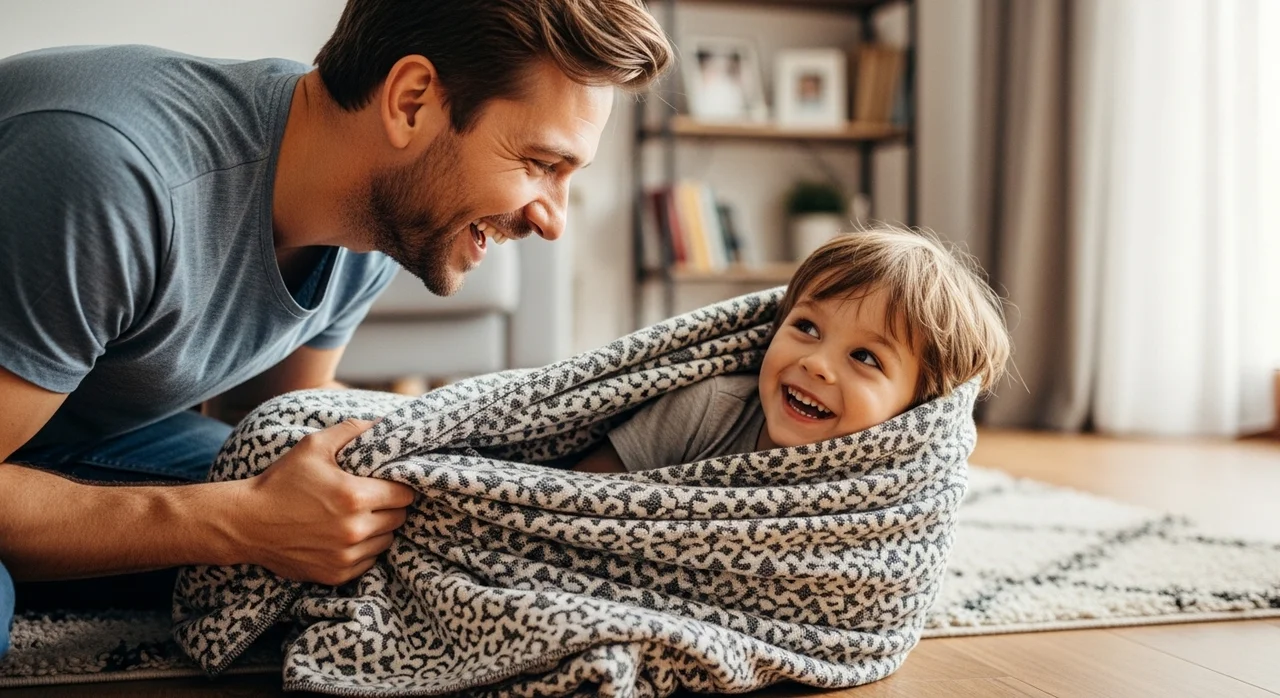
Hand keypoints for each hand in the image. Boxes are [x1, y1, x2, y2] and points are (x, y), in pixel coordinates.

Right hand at [231, 418, 415, 584]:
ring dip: (379, 529)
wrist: (246, 523)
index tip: (388, 482)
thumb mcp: (314, 446)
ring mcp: (346, 556)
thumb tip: (382, 422)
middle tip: (372, 498)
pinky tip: (345, 536)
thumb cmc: (281, 481)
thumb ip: (351, 430)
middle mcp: (355, 530)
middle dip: (390, 506)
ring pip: (386, 541)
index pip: (404, 495)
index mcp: (355, 497)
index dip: (399, 486)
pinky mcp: (336, 574)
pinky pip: (368, 561)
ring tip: (358, 516)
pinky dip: (363, 550)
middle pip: (399, 519)